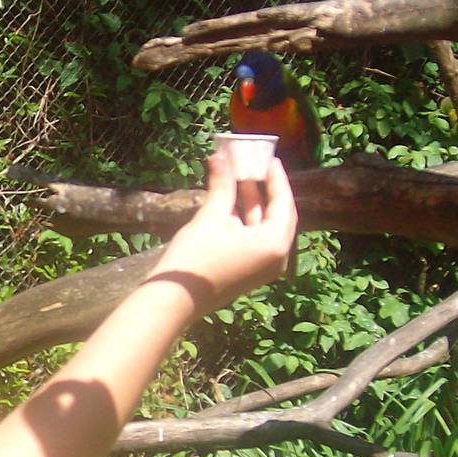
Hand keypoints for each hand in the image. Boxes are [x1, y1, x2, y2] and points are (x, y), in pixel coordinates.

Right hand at [150, 150, 297, 315]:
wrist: (174, 300)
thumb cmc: (196, 257)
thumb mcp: (211, 218)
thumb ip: (222, 186)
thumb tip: (220, 157)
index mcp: (276, 243)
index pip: (284, 203)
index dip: (276, 178)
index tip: (269, 158)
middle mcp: (276, 257)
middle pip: (276, 216)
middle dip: (263, 190)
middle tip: (254, 165)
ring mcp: (262, 267)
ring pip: (262, 227)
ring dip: (251, 203)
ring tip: (237, 177)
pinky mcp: (247, 272)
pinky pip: (253, 240)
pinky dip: (244, 220)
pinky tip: (230, 202)